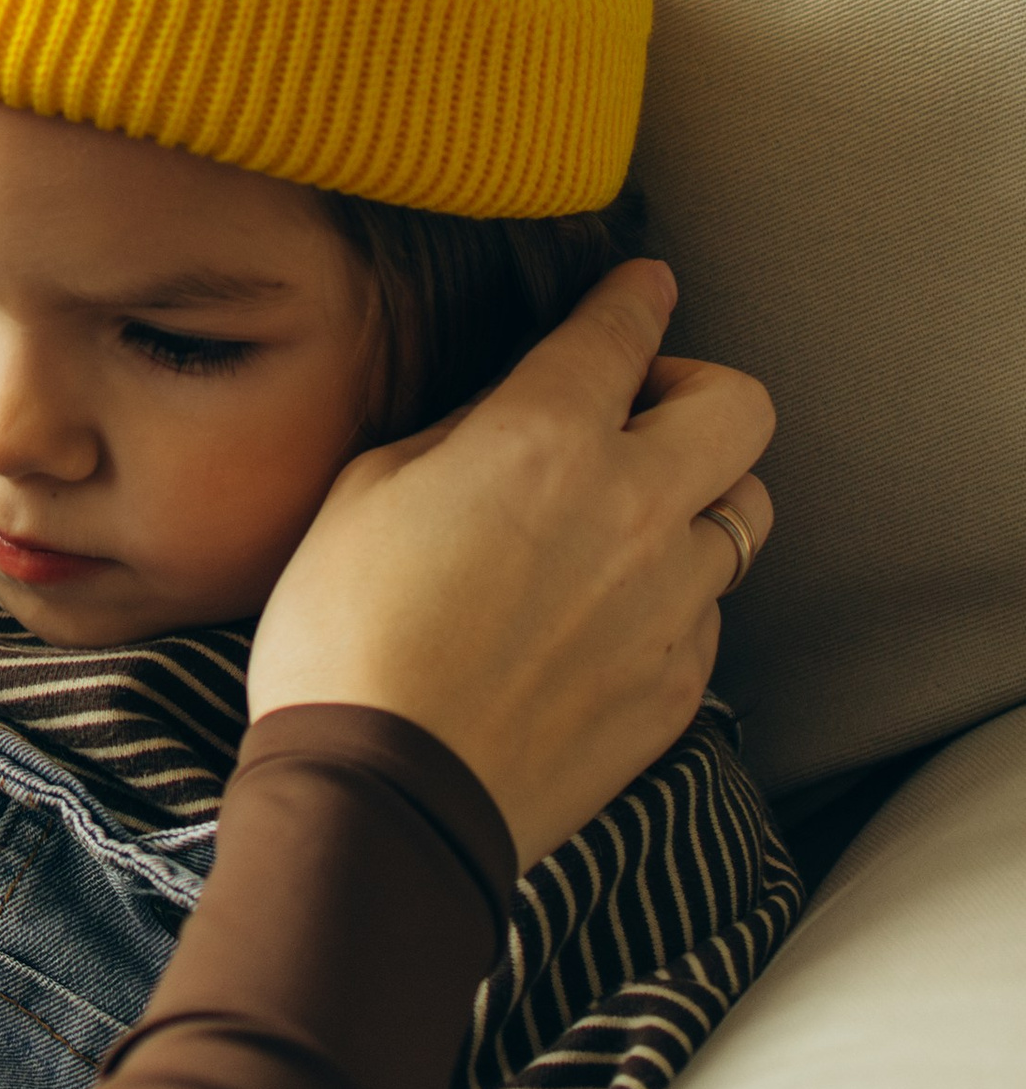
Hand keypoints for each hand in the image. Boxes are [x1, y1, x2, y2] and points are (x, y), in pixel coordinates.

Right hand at [248, 259, 776, 870]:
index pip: (623, 331)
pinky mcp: (677, 683)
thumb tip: (502, 416)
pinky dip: (670, 598)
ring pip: (742, 514)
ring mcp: (670, 602)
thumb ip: (454, 435)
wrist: (383, 799)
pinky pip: (708, 611)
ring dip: (694, 500)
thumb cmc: (346, 640)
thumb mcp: (363, 495)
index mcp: (544, 441)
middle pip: (739, 408)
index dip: (635, 297)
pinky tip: (601, 619)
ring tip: (627, 526)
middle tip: (638, 415)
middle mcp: (634, 509)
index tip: (641, 289)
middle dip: (697, 391)